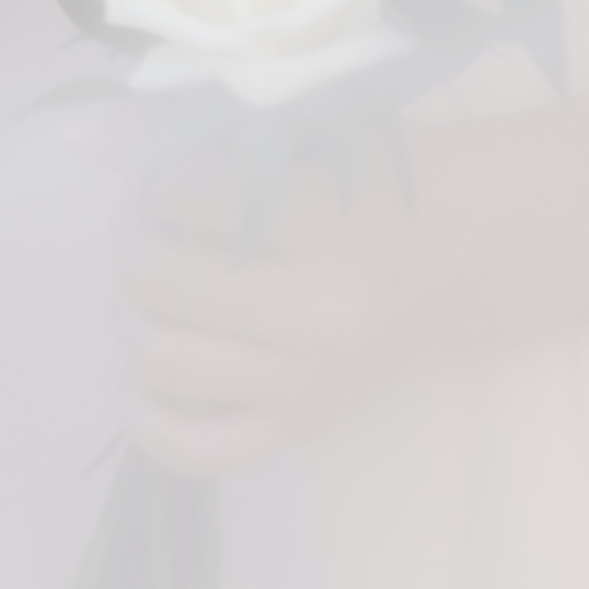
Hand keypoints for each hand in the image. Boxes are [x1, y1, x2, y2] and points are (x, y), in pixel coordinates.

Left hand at [115, 151, 467, 474]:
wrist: (479, 254)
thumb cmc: (391, 183)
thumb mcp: (317, 139)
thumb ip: (221, 144)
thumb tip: (109, 154)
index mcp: (331, 231)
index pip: (181, 201)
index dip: (155, 182)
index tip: (171, 179)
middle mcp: (322, 320)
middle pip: (154, 282)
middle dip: (133, 239)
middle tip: (152, 224)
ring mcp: (311, 387)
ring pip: (156, 360)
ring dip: (134, 312)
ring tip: (159, 282)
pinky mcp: (303, 430)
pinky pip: (191, 449)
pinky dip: (146, 412)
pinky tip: (150, 368)